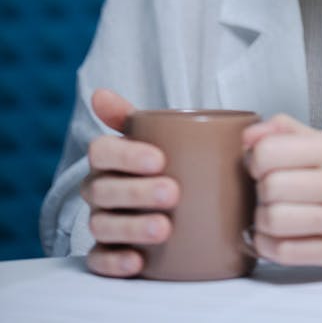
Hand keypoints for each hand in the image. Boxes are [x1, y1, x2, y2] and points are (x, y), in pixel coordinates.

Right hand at [80, 89, 179, 277]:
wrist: (189, 200)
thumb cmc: (171, 161)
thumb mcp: (161, 135)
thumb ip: (133, 115)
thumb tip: (99, 93)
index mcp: (108, 158)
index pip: (101, 151)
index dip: (126, 155)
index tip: (160, 159)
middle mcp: (99, 189)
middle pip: (102, 189)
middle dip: (136, 192)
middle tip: (173, 192)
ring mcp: (102, 222)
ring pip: (101, 225)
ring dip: (131, 227)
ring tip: (165, 228)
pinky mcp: (107, 254)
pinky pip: (98, 261)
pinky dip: (115, 262)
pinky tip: (139, 261)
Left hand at [242, 114, 321, 268]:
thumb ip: (286, 131)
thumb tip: (248, 137)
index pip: (272, 150)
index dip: (256, 159)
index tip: (261, 165)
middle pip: (271, 187)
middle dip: (260, 189)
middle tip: (268, 190)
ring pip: (275, 221)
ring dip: (262, 218)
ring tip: (271, 212)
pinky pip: (284, 253)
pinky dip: (266, 244)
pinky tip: (273, 234)